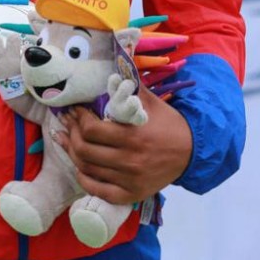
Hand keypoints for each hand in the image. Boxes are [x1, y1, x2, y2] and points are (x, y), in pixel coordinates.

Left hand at [55, 85, 191, 204]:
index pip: (91, 130)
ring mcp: (130, 180)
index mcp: (133, 136)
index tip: (75, 110)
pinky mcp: (132, 194)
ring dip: (73, 153)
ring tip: (66, 139)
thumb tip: (115, 64)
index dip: (79, 118)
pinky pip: (99, 191)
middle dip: (71, 133)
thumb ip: (130, 87)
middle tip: (68, 123)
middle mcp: (130, 161)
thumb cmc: (169, 124)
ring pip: (87, 169)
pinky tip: (80, 167)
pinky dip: (85, 179)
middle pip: (84, 150)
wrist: (192, 152)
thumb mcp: (151, 102)